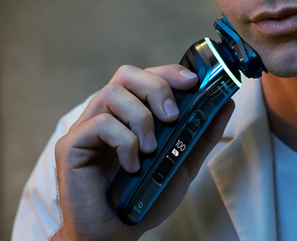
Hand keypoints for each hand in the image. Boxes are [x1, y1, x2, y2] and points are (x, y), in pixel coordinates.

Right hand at [52, 64, 234, 240]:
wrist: (116, 233)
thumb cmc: (144, 197)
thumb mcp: (182, 163)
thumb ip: (202, 134)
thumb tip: (226, 103)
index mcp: (128, 113)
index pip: (145, 76)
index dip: (168, 72)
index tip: (193, 81)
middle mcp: (106, 114)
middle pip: (126, 74)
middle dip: (155, 87)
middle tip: (172, 116)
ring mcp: (86, 128)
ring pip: (112, 93)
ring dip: (140, 118)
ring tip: (151, 149)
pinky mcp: (70, 146)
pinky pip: (100, 124)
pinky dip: (124, 143)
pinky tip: (132, 165)